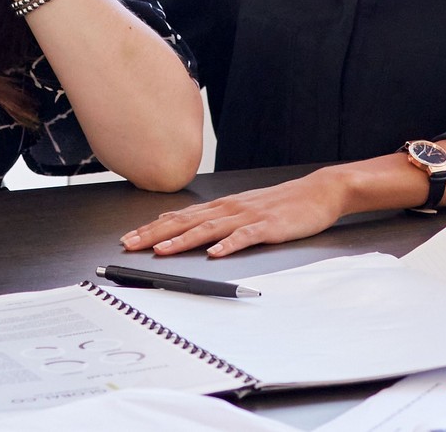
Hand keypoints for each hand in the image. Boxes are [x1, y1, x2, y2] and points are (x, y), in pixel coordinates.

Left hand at [119, 172, 347, 257]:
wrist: (317, 192)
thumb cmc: (278, 203)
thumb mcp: (239, 207)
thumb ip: (210, 216)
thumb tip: (176, 222)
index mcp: (220, 206)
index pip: (178, 216)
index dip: (151, 227)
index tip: (127, 238)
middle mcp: (228, 208)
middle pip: (185, 221)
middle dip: (155, 234)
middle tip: (130, 245)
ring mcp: (248, 216)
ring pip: (208, 229)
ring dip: (183, 240)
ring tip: (162, 250)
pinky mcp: (269, 226)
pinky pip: (245, 236)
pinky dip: (228, 244)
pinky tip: (215, 253)